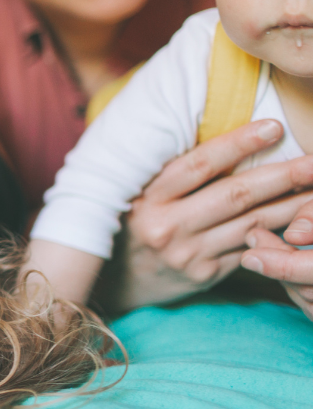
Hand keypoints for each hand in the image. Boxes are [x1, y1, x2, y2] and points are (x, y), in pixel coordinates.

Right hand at [107, 120, 312, 310]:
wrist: (115, 281)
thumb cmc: (132, 223)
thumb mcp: (138, 194)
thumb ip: (172, 173)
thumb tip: (221, 135)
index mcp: (148, 197)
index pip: (199, 165)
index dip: (239, 144)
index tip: (274, 127)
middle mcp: (167, 226)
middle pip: (235, 194)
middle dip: (283, 174)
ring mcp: (187, 253)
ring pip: (252, 223)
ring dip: (294, 205)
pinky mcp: (204, 275)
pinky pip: (249, 250)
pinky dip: (280, 234)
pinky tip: (302, 222)